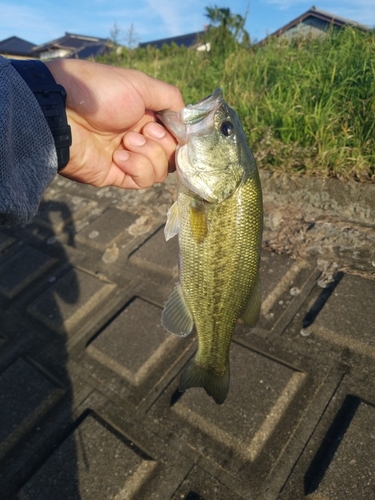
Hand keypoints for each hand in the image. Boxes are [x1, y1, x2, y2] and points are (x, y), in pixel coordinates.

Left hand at [45, 59, 183, 188]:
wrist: (62, 113)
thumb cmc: (101, 93)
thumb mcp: (141, 85)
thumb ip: (170, 98)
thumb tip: (186, 120)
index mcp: (145, 115)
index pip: (175, 134)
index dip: (179, 135)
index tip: (176, 129)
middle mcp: (139, 137)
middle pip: (172, 155)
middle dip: (163, 143)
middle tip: (144, 129)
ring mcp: (128, 158)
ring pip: (160, 171)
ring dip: (150, 154)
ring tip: (127, 140)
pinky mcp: (116, 175)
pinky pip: (142, 181)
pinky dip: (138, 168)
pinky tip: (121, 156)